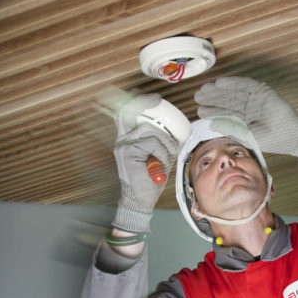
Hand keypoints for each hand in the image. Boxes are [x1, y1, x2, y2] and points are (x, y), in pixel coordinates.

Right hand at [112, 94, 179, 232]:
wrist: (140, 200)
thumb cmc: (150, 180)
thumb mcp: (159, 157)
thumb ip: (161, 143)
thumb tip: (174, 132)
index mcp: (129, 139)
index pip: (128, 114)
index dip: (140, 102)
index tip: (154, 97)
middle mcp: (123, 139)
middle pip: (142, 119)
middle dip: (160, 125)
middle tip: (168, 137)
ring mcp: (123, 144)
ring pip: (151, 131)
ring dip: (165, 144)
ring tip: (166, 158)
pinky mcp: (127, 151)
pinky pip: (152, 142)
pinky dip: (162, 152)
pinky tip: (161, 162)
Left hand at [194, 77, 297, 161]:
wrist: (294, 135)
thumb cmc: (275, 140)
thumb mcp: (249, 136)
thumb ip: (232, 129)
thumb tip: (213, 125)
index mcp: (246, 121)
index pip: (226, 114)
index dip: (213, 111)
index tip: (200, 110)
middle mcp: (249, 108)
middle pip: (228, 101)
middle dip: (213, 98)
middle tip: (199, 96)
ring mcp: (256, 99)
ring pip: (234, 92)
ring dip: (220, 90)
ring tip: (206, 89)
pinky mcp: (263, 92)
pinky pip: (246, 85)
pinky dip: (234, 83)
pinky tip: (221, 83)